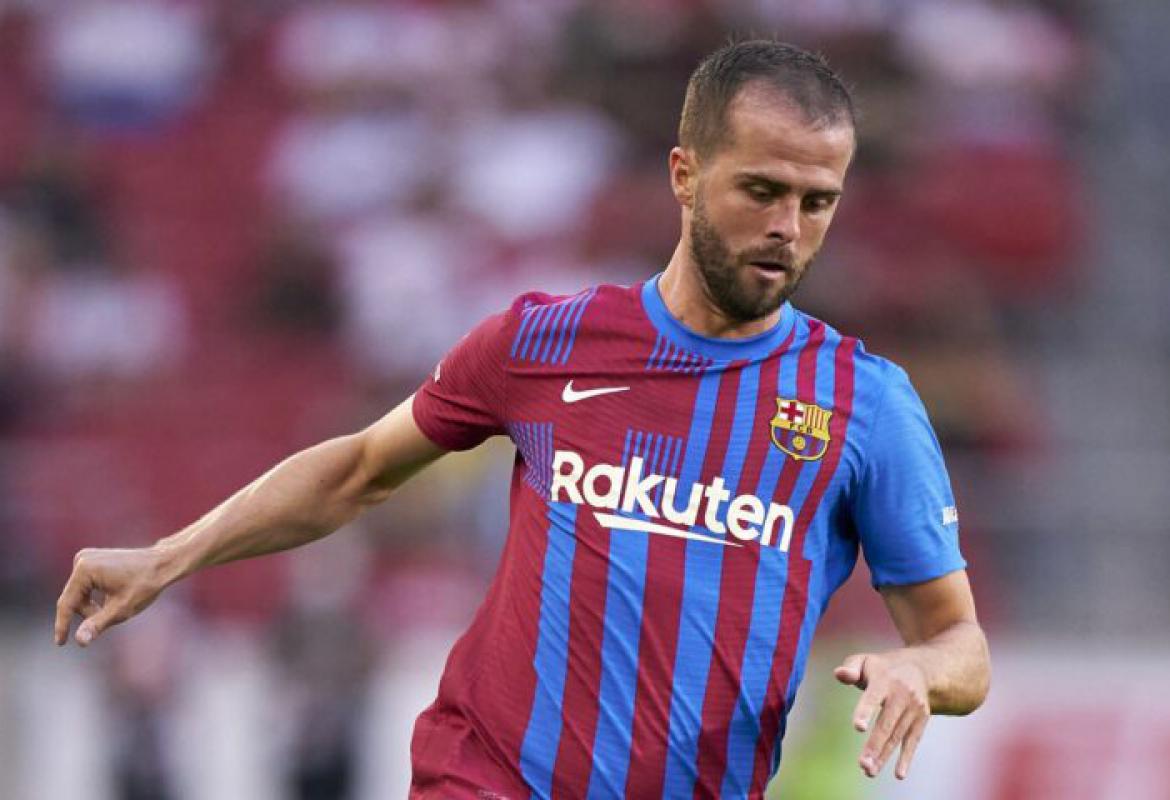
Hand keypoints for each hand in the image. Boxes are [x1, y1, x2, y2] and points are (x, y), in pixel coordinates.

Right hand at [54, 547, 168, 646]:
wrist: (162, 564)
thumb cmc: (145, 585)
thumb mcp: (121, 609)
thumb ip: (97, 625)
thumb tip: (79, 641)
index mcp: (84, 569)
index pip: (66, 603)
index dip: (62, 625)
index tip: (60, 643)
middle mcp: (81, 560)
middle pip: (74, 599)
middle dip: (89, 613)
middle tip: (111, 615)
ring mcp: (86, 558)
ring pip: (80, 595)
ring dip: (93, 606)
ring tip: (115, 605)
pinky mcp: (91, 560)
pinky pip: (85, 587)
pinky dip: (96, 597)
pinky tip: (113, 596)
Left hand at [833, 651, 929, 779]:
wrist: (921, 670)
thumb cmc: (883, 669)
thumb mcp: (865, 661)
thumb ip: (850, 667)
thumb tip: (839, 674)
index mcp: (885, 680)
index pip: (873, 697)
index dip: (866, 711)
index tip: (858, 727)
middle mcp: (902, 696)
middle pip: (887, 723)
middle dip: (875, 745)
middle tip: (862, 764)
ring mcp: (913, 709)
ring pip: (897, 736)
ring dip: (884, 755)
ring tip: (869, 772)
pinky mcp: (921, 721)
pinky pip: (913, 741)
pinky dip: (906, 758)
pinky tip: (899, 774)